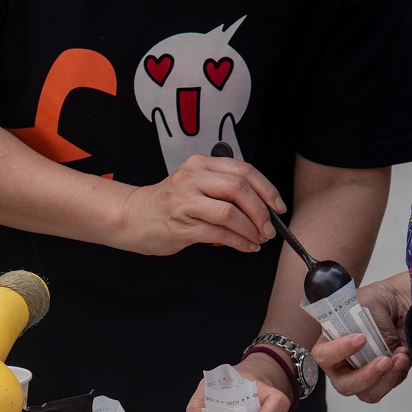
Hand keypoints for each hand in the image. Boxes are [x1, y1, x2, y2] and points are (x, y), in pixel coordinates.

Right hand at [119, 153, 281, 254]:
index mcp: (200, 164)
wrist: (133, 217)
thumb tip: (261, 205)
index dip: (267, 189)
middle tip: (269, 227)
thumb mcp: (195, 183)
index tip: (278, 206)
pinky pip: (218, 234)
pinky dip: (239, 242)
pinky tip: (246, 246)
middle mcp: (192, 179)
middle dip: (261, 211)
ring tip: (258, 239)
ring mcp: (185, 202)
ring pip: (230, 213)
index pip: (243, 171)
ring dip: (251, 229)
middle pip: (239, 189)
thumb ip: (223, 187)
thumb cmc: (168, 203)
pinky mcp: (181, 226)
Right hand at [311, 277, 410, 402]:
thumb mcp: (369, 304)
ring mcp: (364, 374)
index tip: (361, 338)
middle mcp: (343, 363)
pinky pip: (387, 387)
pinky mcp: (385, 378)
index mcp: (331, 342)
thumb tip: (377, 348)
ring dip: (385, 377)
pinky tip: (404, 354)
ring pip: (367, 393)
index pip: (324, 356)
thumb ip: (367, 326)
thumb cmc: (380, 301)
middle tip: (384, 360)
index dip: (339, 351)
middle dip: (365, 376)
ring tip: (400, 356)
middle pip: (344, 385)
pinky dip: (398, 373)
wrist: (405, 303)